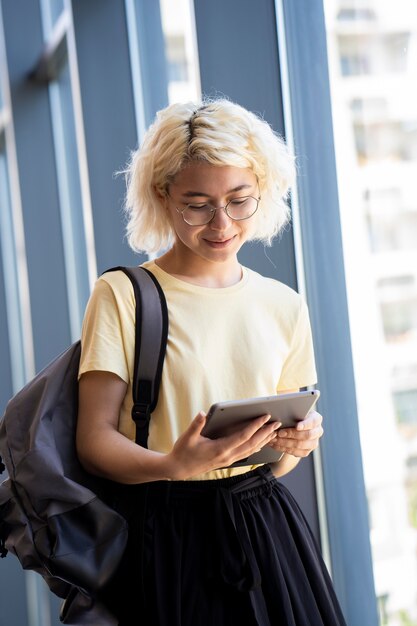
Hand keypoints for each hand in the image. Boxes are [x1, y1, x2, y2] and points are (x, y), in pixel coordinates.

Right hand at [165, 412, 281, 479]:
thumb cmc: (183, 452)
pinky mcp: (227, 461)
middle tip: (276, 423)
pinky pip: (246, 453)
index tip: (265, 417)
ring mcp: (228, 460)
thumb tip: (203, 413)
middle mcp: (227, 456)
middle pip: (252, 444)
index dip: (255, 426)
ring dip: (263, 440)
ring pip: (251, 450)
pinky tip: (261, 442)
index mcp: (220, 449)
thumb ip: (196, 425)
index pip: (243, 436)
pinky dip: (256, 447)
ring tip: (273, 431)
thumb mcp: (187, 437)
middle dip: (265, 433)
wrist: (178, 469)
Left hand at [268, 410, 322, 457]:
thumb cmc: (294, 413)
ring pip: (301, 446)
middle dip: (292, 434)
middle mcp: (318, 431)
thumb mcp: (295, 409)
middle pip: (307, 435)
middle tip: (279, 433)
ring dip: (286, 443)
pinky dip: (284, 449)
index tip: (297, 426)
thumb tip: (282, 410)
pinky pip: (296, 453)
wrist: (295, 423)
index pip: (312, 422)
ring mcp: (313, 443)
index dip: (305, 425)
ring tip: (274, 439)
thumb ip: (292, 409)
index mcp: (316, 419)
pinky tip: (276, 445)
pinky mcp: (306, 451)